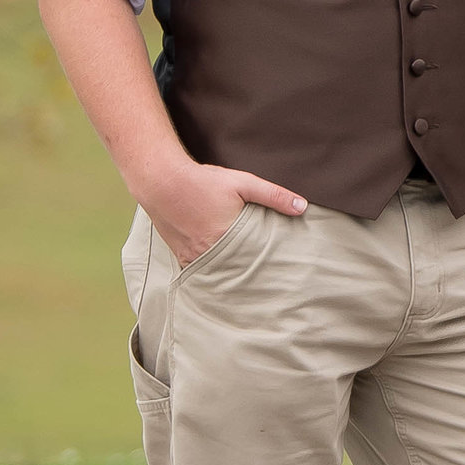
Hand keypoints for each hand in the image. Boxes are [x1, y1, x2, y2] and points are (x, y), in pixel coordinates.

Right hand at [143, 158, 308, 268]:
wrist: (162, 181)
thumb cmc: (204, 181)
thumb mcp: (243, 183)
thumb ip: (273, 195)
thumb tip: (302, 207)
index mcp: (226, 238)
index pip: (254, 261)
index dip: (266, 266)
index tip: (279, 273)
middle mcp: (207, 253)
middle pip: (235, 270)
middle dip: (249, 274)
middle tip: (268, 284)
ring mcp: (191, 257)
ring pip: (217, 272)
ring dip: (229, 274)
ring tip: (246, 281)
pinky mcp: (180, 256)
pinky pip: (199, 269)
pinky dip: (210, 270)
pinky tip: (220, 270)